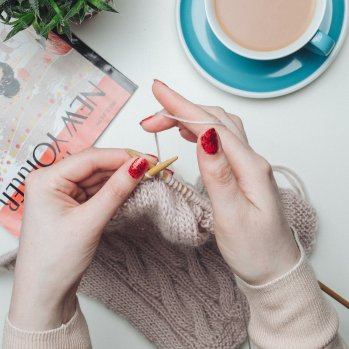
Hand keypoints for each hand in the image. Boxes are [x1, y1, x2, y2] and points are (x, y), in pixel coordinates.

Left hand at [9, 148, 151, 329]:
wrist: (45, 293)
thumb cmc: (54, 261)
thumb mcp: (89, 222)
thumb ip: (116, 191)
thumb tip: (138, 166)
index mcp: (46, 180)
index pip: (90, 158)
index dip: (121, 156)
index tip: (147, 159)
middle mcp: (53, 182)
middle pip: (95, 166)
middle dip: (124, 167)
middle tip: (152, 167)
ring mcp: (63, 193)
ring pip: (98, 178)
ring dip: (122, 179)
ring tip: (146, 177)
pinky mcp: (73, 204)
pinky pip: (98, 191)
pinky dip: (115, 190)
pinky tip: (131, 188)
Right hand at [140, 80, 299, 284]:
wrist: (273, 268)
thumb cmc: (255, 249)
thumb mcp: (232, 216)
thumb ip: (218, 174)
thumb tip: (205, 136)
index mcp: (250, 167)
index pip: (212, 126)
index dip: (183, 107)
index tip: (159, 91)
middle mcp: (251, 160)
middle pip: (215, 120)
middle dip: (181, 110)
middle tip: (151, 117)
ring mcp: (247, 165)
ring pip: (218, 127)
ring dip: (191, 117)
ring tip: (164, 120)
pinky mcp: (241, 173)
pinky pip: (221, 141)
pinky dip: (201, 130)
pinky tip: (190, 133)